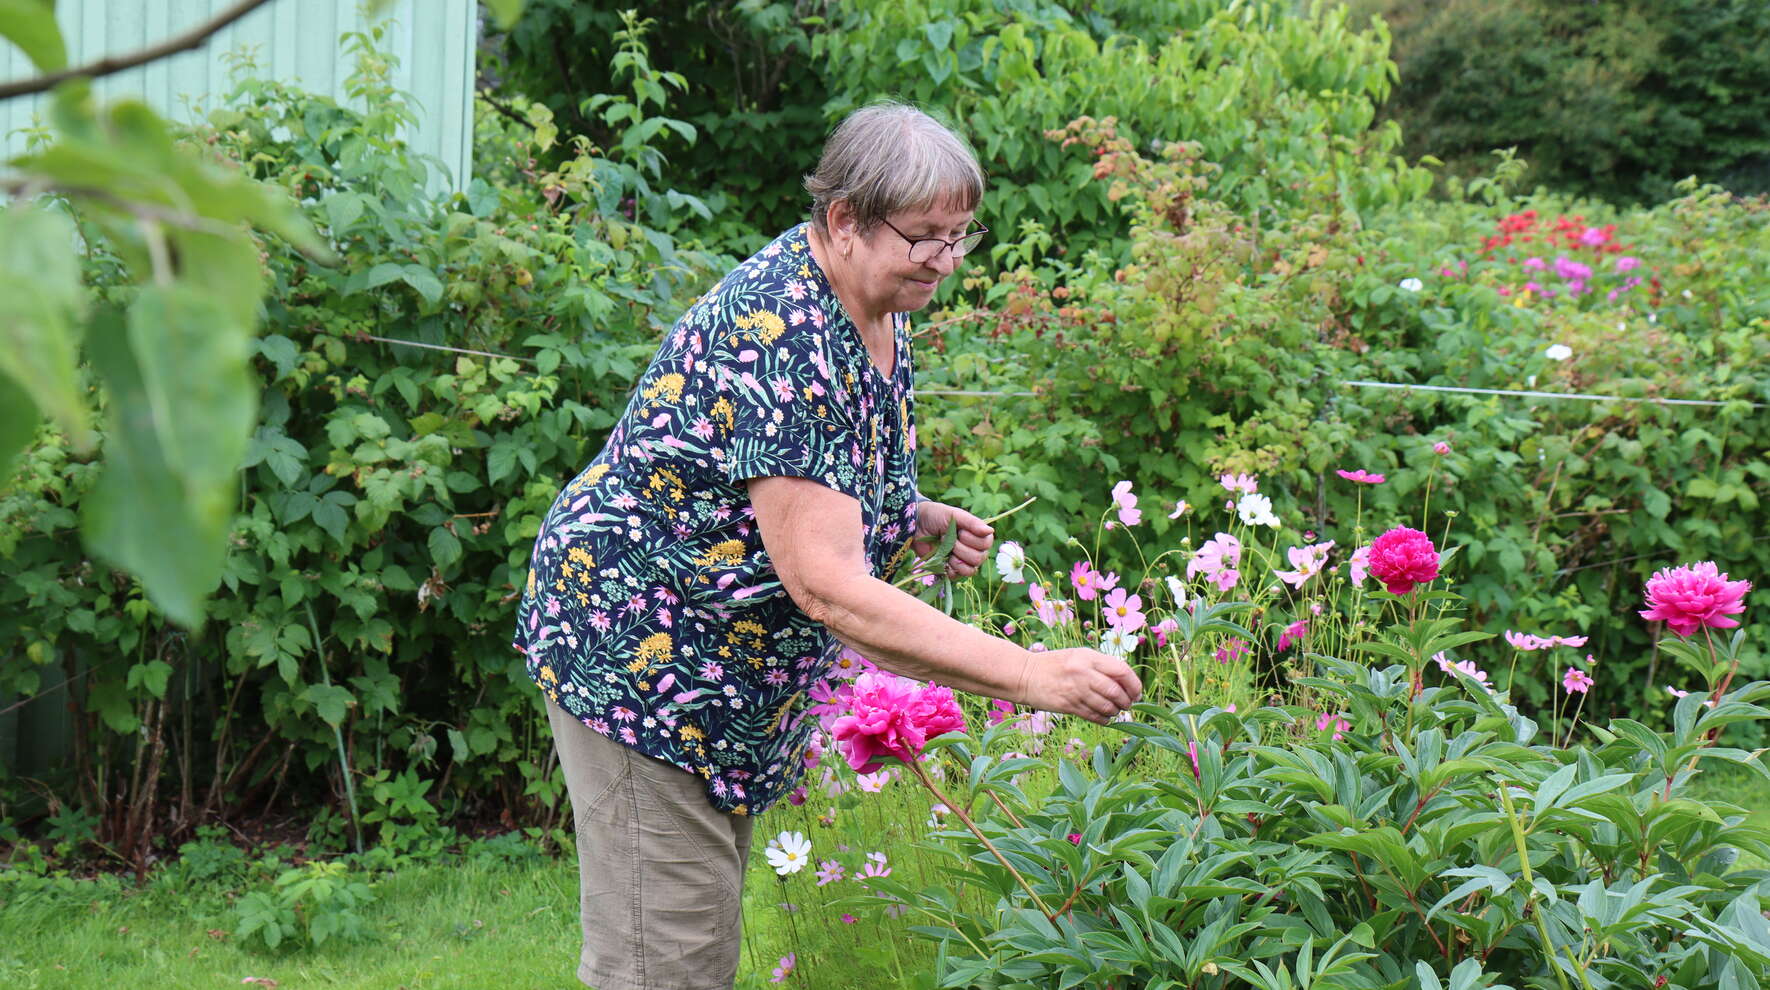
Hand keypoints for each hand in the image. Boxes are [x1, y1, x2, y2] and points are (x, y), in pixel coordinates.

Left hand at [911, 499, 993, 577]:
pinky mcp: (951, 569)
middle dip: (961, 549)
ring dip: (956, 559)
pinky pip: (957, 576)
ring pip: (970, 570)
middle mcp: (974, 549)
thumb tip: (991, 531)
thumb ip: (972, 523)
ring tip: (946, 549)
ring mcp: (962, 561)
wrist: (916, 525)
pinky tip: (943, 559)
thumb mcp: (955, 515)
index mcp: (977, 535)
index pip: (986, 544)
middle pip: (978, 558)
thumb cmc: (936, 516)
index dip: (972, 540)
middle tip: (947, 539)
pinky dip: (950, 569)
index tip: (960, 531)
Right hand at [1018, 648, 1142, 723]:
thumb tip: (1126, 683)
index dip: (1134, 684)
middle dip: (1127, 702)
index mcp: (1089, 657)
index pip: (1122, 671)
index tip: (1137, 693)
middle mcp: (1084, 673)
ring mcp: (1075, 690)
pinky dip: (1104, 719)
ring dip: (1116, 712)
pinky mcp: (1068, 705)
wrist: (1025, 675)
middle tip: (1127, 705)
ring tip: (1115, 711)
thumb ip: (1100, 666)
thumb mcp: (1078, 656)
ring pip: (1107, 706)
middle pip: (1116, 692)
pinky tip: (1105, 718)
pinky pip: (1094, 716)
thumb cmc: (1055, 665)